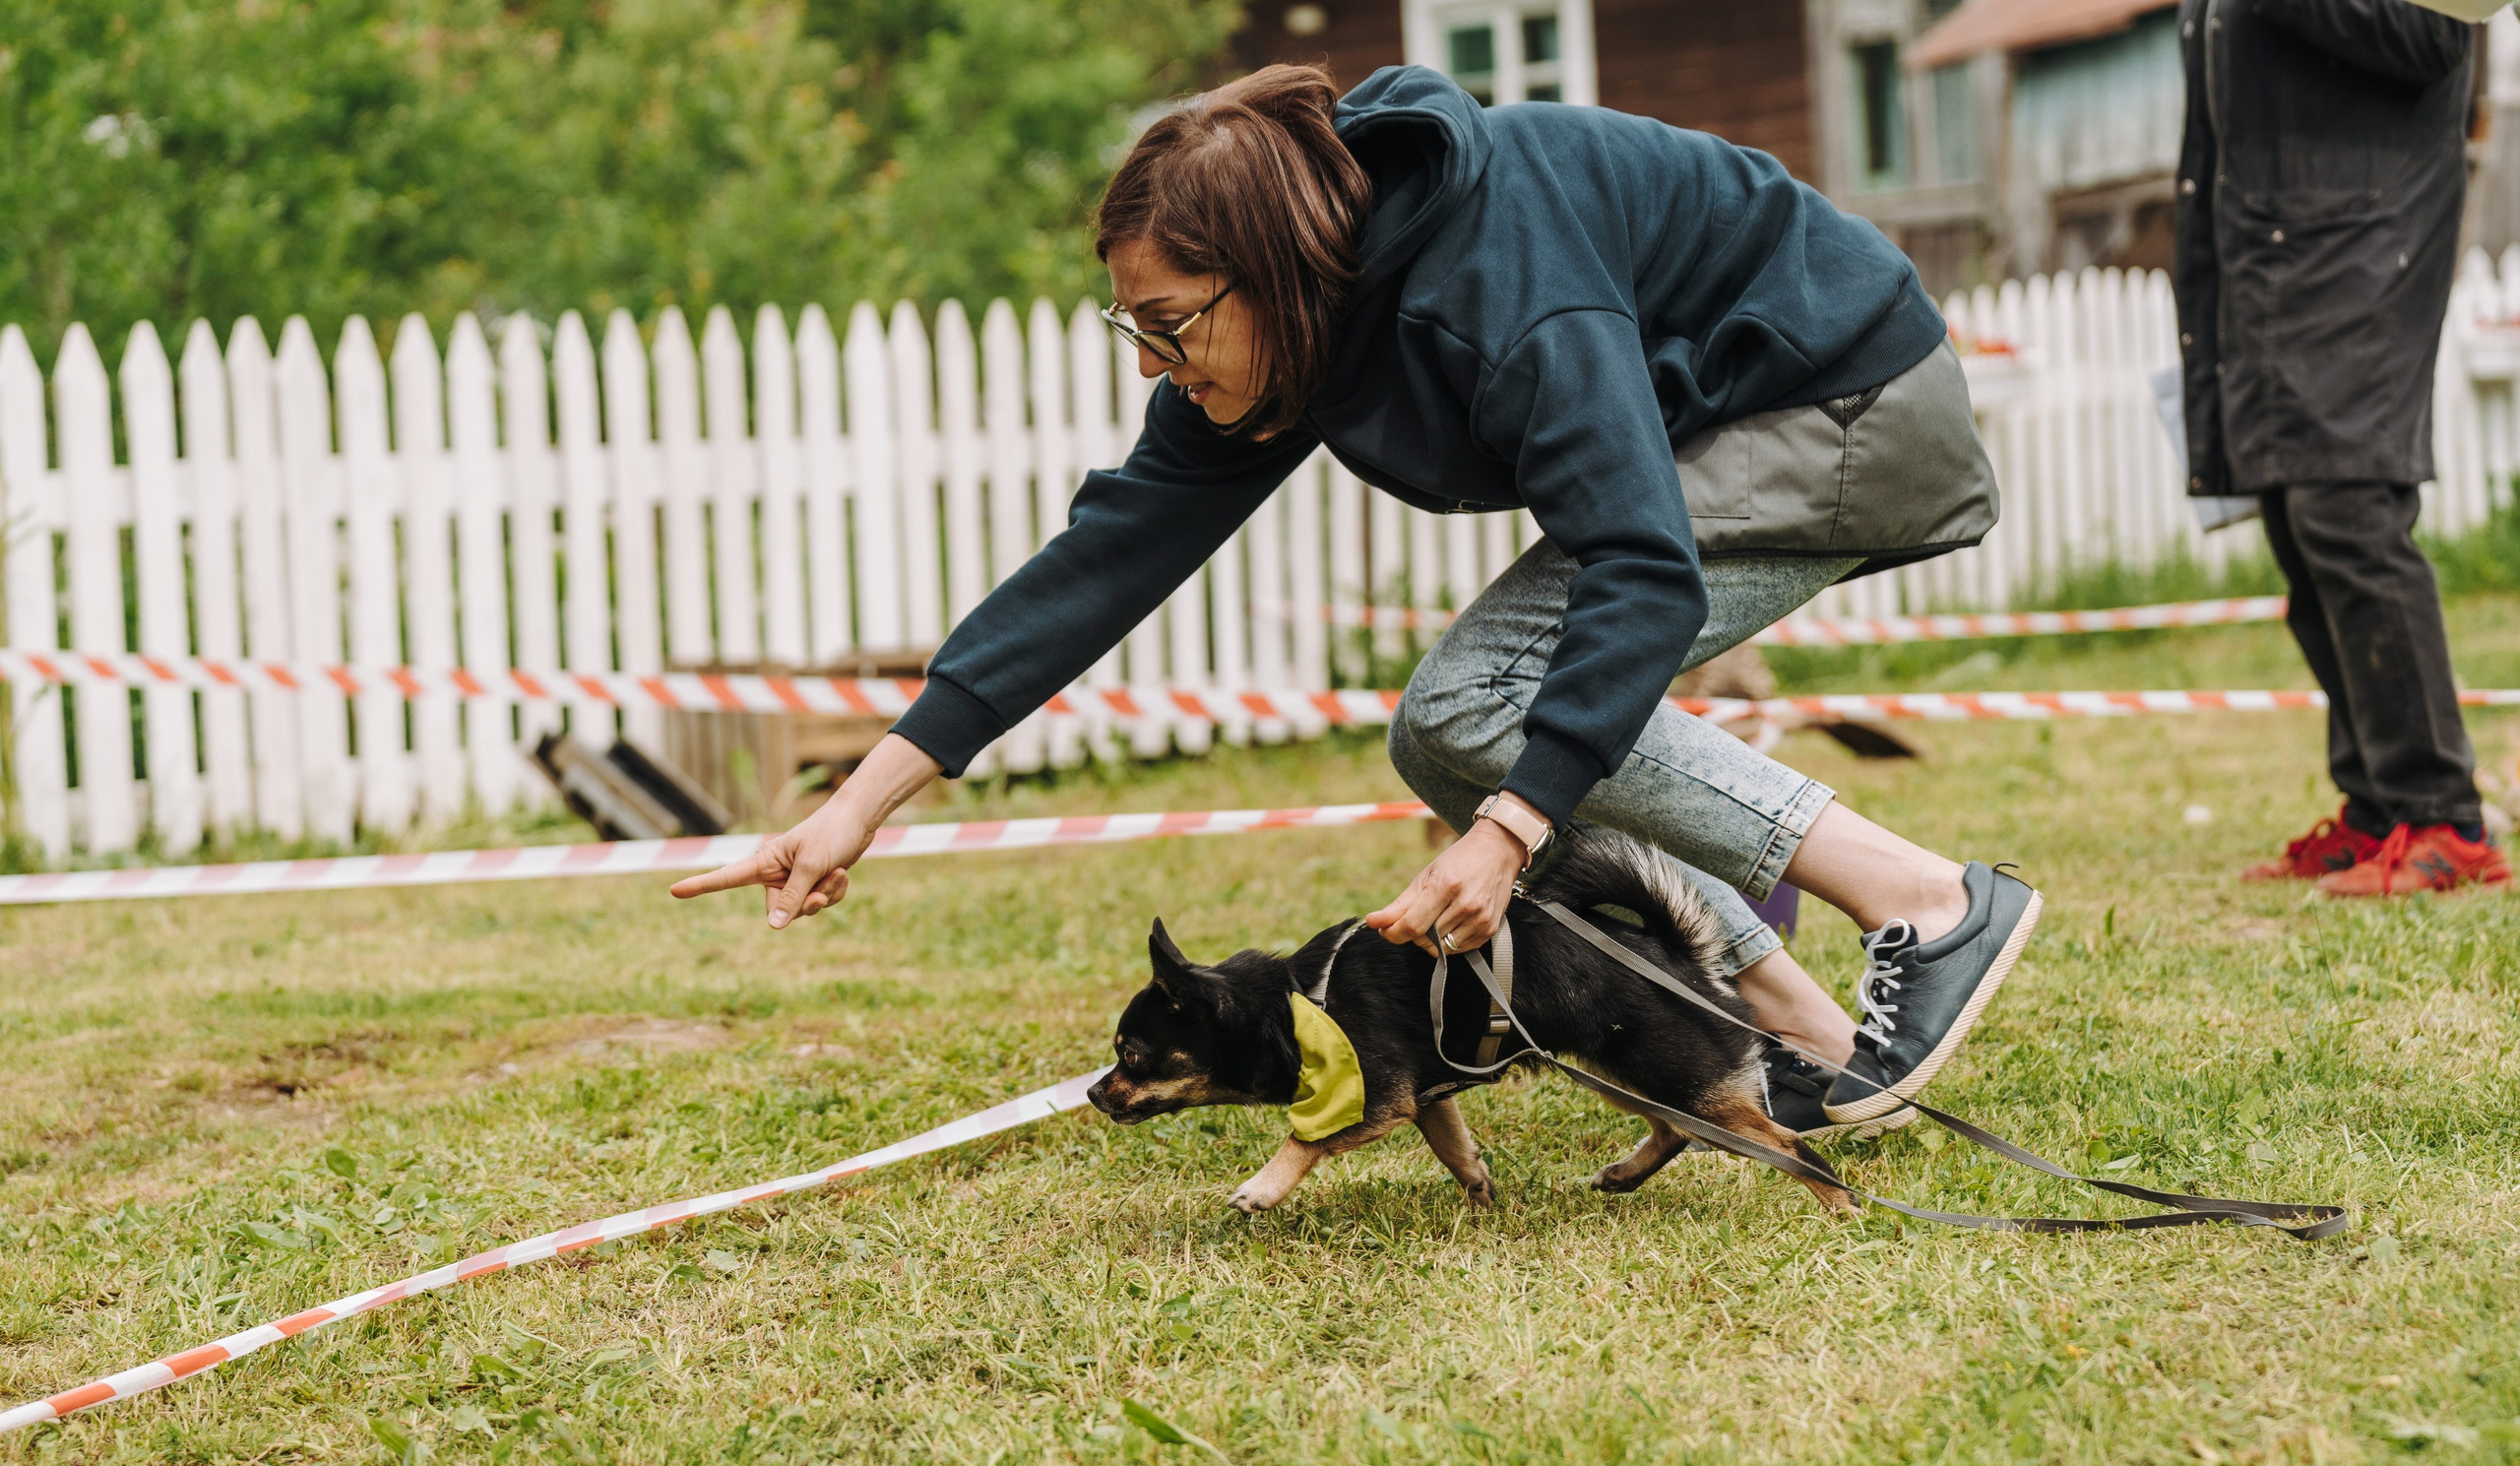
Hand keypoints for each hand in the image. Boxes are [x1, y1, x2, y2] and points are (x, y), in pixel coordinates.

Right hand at [668, 733, 941, 927]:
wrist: (859, 820)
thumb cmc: (831, 834)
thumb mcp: (811, 866)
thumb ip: (793, 897)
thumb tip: (773, 926)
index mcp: (765, 862)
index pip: (727, 877)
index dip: (700, 885)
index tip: (673, 891)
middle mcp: (776, 874)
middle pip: (780, 910)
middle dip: (806, 904)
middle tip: (823, 888)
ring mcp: (796, 881)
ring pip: (805, 910)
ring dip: (825, 896)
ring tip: (837, 872)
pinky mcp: (814, 883)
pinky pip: (822, 902)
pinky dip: (835, 891)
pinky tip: (843, 873)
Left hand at [1364, 815, 1531, 956]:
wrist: (1498, 852)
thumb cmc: (1458, 861)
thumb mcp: (1426, 875)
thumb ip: (1399, 904)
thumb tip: (1373, 922)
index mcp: (1446, 885)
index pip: (1412, 924)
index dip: (1393, 932)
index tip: (1384, 930)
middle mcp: (1466, 904)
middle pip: (1425, 938)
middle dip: (1412, 932)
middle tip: (1415, 916)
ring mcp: (1480, 919)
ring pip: (1441, 948)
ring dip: (1429, 939)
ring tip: (1434, 918)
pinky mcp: (1490, 930)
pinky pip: (1459, 950)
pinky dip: (1447, 942)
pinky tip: (1450, 923)